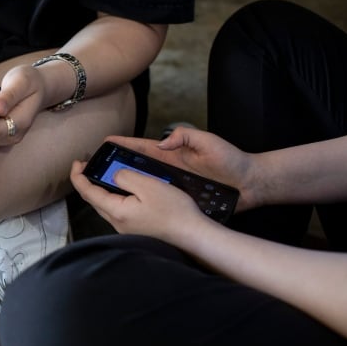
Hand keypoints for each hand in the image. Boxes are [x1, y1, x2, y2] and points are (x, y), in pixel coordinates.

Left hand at [70, 159, 207, 243]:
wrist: (192, 235)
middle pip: (94, 200)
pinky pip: (118, 210)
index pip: (87, 192)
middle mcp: (117, 223)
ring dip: (101, 189)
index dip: (78, 176)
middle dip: (88, 182)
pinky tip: (124, 189)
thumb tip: (114, 175)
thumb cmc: (174, 211)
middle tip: (88, 166)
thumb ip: (125, 177)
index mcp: (116, 211)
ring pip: (106, 205)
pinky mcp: (136, 229)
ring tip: (105, 174)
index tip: (77, 163)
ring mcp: (126, 228)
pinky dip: (114, 196)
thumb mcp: (148, 185)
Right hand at [104, 127, 257, 211]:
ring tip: (103, 189)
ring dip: (125, 187)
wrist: (251, 184)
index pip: (142, 148)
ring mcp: (172, 187)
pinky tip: (128, 208)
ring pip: (143, 186)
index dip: (124, 144)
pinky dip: (142, 203)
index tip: (105, 142)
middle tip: (95, 168)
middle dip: (115, 166)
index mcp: (172, 154)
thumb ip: (186, 136)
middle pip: (136, 168)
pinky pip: (157, 202)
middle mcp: (168, 170)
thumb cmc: (232, 160)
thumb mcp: (209, 141)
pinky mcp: (180, 201)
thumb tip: (161, 144)